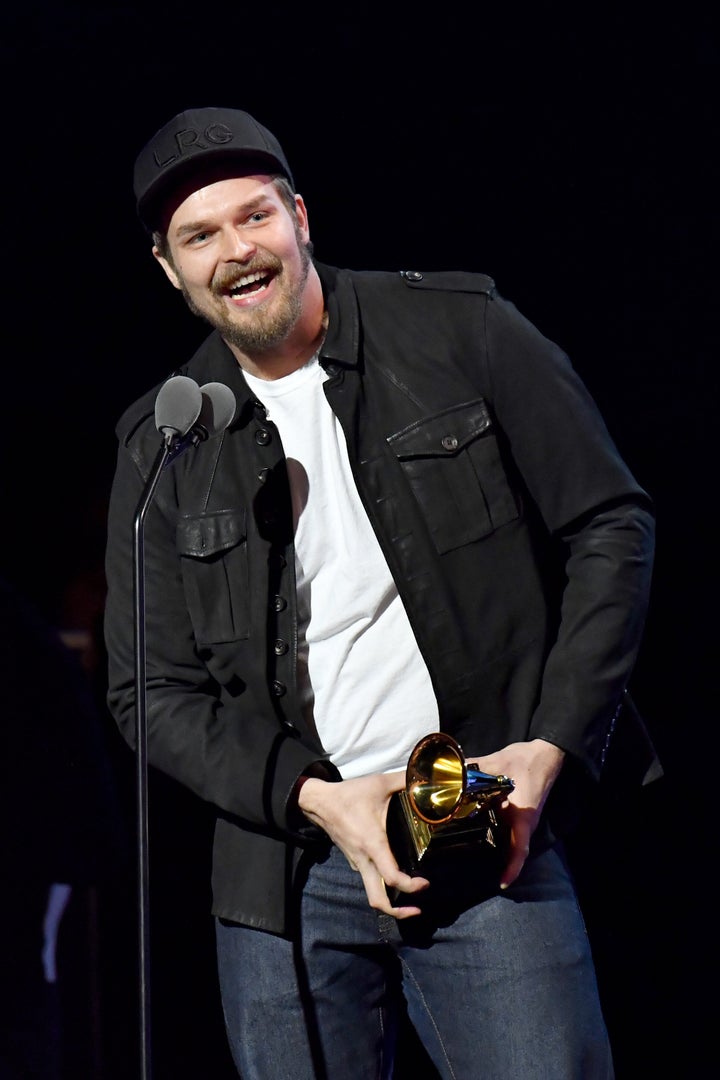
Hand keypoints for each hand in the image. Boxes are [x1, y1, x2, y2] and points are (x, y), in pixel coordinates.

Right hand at [296, 771, 429, 917]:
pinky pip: (369, 880)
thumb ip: (404, 780)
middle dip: (398, 912)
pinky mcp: (354, 860)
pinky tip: (396, 875)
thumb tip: (426, 776)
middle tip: (417, 909)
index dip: (411, 886)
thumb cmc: (350, 795)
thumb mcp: (380, 783)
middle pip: (377, 900)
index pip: (392, 878)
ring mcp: (357, 862)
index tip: (425, 883)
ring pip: (372, 892)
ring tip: (410, 897)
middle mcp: (364, 859)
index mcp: (373, 844)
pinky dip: (382, 886)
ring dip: (390, 902)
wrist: (319, 802)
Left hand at [470, 739, 564, 889]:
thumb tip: (450, 770)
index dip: (513, 867)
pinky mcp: (520, 816)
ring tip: (469, 858)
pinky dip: (495, 838)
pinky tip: (476, 836)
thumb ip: (473, 768)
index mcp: (523, 815)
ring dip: (495, 852)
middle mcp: (524, 824)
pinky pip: (508, 832)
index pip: (520, 848)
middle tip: (470, 871)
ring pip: (509, 842)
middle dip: (497, 864)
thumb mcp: (497, 762)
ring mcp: (523, 822)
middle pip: (511, 850)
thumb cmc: (525, 761)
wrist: (544, 755)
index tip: (502, 883)